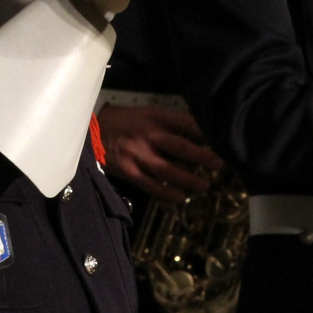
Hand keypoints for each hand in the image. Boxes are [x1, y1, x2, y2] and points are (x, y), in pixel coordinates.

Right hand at [98, 104, 224, 202]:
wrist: (90, 132)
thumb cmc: (124, 121)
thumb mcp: (146, 113)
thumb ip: (170, 124)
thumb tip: (199, 137)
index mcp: (154, 117)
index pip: (185, 122)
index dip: (204, 132)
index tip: (221, 139)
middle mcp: (147, 135)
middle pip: (180, 147)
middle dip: (203, 157)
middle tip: (220, 165)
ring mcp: (137, 154)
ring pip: (168, 170)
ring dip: (188, 180)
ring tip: (203, 185)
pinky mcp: (129, 171)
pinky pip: (151, 185)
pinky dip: (167, 194)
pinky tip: (180, 198)